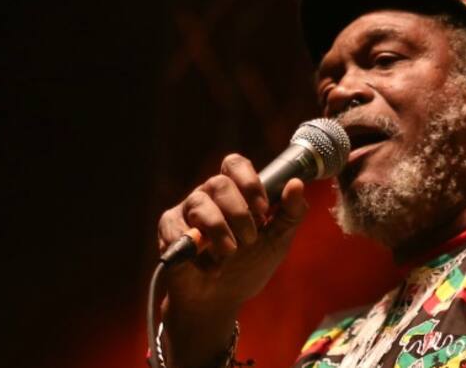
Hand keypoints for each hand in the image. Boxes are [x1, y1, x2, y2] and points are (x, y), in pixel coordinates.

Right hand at [157, 153, 307, 365]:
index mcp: (235, 192)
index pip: (235, 165)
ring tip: (229, 254)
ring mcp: (187, 211)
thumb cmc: (249, 265)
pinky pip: (176, 227)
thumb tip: (297, 183)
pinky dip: (195, 248)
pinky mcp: (169, 230)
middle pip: (219, 183)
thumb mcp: (277, 241)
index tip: (262, 210)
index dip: (249, 182)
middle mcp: (209, 195)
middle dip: (239, 213)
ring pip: (199, 204)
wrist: (221, 301)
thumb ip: (290, 213)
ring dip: (219, 231)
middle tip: (249, 240)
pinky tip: (207, 265)